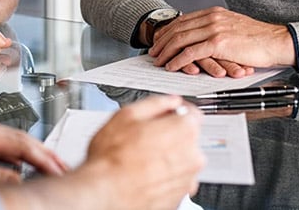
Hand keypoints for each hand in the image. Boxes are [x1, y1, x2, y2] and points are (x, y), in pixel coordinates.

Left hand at [0, 115, 66, 183]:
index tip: (60, 168)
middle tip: (61, 168)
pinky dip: (10, 156)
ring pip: (6, 142)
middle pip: (17, 139)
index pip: (20, 142)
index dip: (43, 157)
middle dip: (41, 154)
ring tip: (45, 168)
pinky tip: (14, 168)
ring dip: (27, 156)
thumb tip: (16, 178)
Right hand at [83, 95, 204, 208]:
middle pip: (186, 137)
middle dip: (169, 134)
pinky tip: (143, 171)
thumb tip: (168, 101)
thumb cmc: (112, 157)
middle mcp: (192, 156)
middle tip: (144, 136)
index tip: (166, 112)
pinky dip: (164, 174)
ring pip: (181, 159)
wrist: (106, 191)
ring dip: (167, 155)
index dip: (175, 110)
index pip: (192, 113)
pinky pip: (175, 179)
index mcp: (183, 130)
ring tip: (140, 156)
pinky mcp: (179, 197)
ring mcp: (187, 179)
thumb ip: (155, 103)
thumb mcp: (127, 114)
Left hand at [148, 6, 294, 76]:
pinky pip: (191, 52)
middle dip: (162, 41)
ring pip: (181, 40)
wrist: (278, 41)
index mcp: (214, 12)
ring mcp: (214, 29)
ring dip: (166, 51)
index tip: (159, 39)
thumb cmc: (259, 39)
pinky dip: (178, 60)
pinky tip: (172, 66)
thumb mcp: (233, 27)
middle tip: (153, 52)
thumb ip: (217, 29)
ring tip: (159, 61)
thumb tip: (202, 38)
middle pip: (178, 28)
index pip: (183, 20)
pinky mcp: (218, 43)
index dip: (168, 31)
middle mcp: (211, 17)